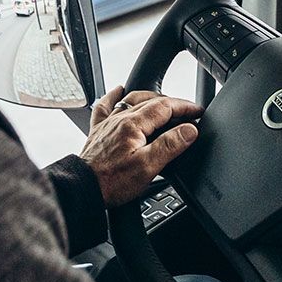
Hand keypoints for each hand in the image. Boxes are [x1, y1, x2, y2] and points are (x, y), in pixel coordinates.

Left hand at [81, 86, 202, 206]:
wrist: (82, 189)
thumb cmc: (112, 182)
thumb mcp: (148, 167)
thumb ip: (170, 145)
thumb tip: (189, 129)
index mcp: (134, 124)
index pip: (165, 106)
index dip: (185, 106)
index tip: (198, 111)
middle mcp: (120, 119)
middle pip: (150, 100)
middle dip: (172, 103)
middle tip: (187, 112)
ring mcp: (108, 124)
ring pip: (131, 100)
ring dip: (150, 98)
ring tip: (164, 102)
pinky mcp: (98, 132)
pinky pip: (105, 106)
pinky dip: (113, 96)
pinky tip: (118, 91)